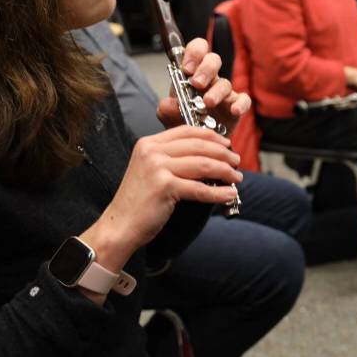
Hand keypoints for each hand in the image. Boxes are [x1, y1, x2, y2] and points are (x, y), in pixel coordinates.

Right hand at [78, 126, 242, 299]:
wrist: (120, 226)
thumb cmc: (139, 201)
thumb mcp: (151, 171)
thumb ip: (172, 158)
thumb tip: (208, 155)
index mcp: (149, 143)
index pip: (186, 131)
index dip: (211, 135)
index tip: (226, 142)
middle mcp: (152, 151)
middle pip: (199, 145)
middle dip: (223, 152)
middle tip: (236, 160)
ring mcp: (157, 167)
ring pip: (203, 164)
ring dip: (225, 171)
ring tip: (237, 178)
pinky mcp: (164, 186)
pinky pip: (200, 188)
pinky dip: (218, 192)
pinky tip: (229, 194)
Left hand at [156, 38, 251, 132]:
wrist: (194, 144)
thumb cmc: (182, 122)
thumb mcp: (168, 115)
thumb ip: (166, 108)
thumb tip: (169, 103)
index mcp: (192, 73)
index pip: (197, 50)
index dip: (193, 53)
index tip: (186, 69)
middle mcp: (210, 79)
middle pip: (213, 60)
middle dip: (205, 69)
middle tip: (196, 83)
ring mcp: (224, 92)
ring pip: (225, 82)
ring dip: (216, 91)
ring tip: (207, 103)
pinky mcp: (236, 106)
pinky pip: (244, 99)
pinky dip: (241, 104)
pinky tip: (234, 111)